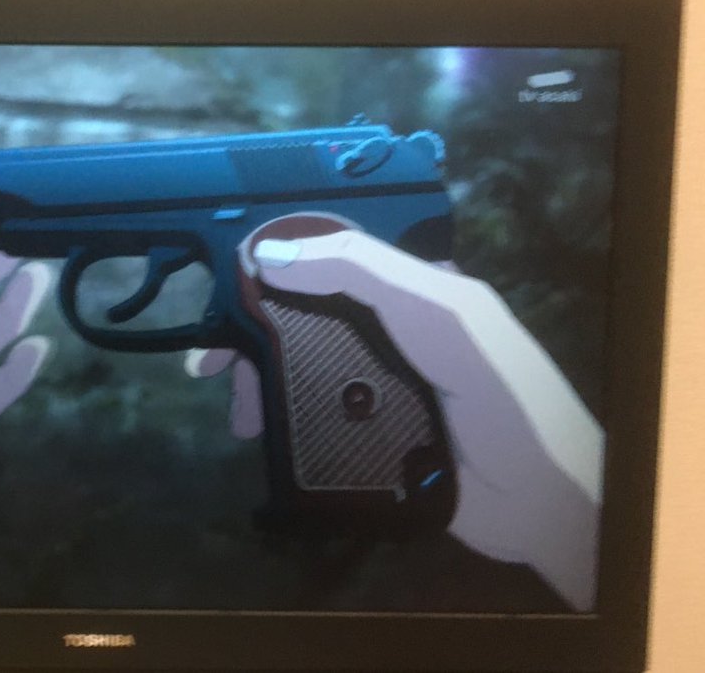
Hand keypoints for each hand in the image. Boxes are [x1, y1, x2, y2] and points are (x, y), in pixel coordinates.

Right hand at [187, 215, 602, 610]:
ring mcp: (380, 388)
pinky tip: (264, 435)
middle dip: (252, 340)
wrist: (538, 493)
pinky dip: (284, 423)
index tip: (222, 292)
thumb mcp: (433, 309)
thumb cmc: (493, 386)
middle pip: (303, 321)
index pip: (327, 263)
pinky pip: (315, 420)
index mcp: (411, 289)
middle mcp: (390, 333)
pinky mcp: (372, 437)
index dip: (271, 270)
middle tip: (209, 369)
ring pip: (302, 373)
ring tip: (238, 416)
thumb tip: (267, 253)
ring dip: (262, 387)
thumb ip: (357, 271)